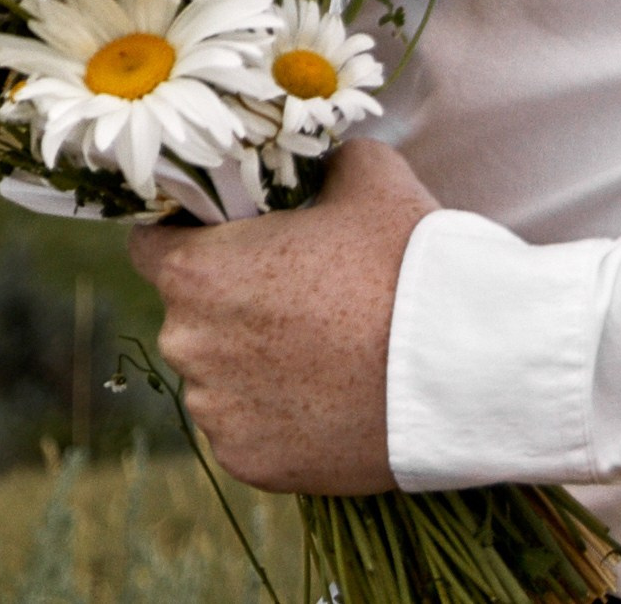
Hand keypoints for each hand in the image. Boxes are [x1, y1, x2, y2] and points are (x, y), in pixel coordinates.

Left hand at [128, 140, 438, 495]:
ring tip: (323, 358)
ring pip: (216, 378)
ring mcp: (215, 408)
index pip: (150, 246)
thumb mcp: (367, 176)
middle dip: (230, 308)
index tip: (226, 246)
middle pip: (188, 315)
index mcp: (194, 271)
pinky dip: (276, 420)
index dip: (184, 240)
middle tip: (299, 305)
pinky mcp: (249, 461)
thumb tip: (317, 158)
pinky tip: (327, 403)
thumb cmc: (409, 265)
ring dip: (251, 367)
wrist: (471, 369)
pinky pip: (246, 431)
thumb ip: (320, 161)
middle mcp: (186, 340)